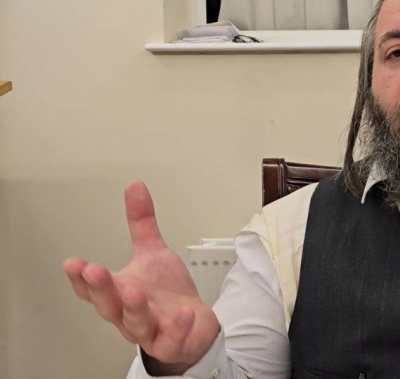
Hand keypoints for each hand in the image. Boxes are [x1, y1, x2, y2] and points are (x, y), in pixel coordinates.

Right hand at [63, 181, 219, 374]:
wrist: (194, 324)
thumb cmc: (167, 293)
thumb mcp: (153, 253)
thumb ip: (142, 223)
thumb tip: (135, 186)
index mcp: (119, 294)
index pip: (92, 290)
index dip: (81, 279)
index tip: (73, 262)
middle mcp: (129, 315)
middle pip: (109, 306)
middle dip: (102, 289)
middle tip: (95, 271)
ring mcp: (150, 331)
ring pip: (136, 325)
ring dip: (134, 309)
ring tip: (134, 291)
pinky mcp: (173, 344)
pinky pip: (173, 340)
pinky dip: (178, 328)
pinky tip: (184, 313)